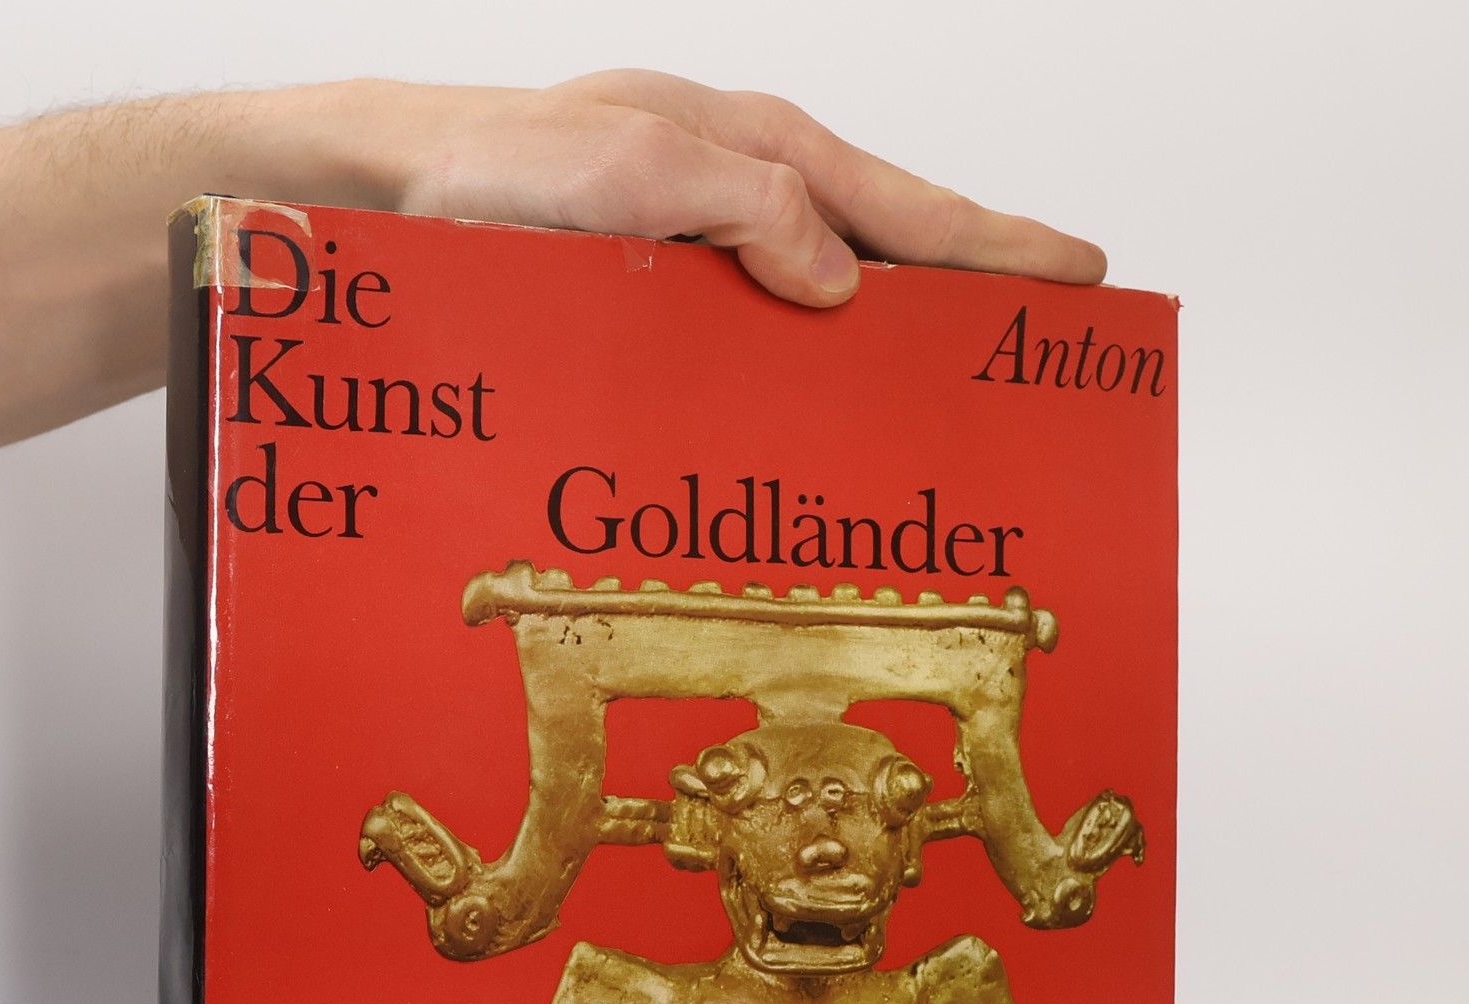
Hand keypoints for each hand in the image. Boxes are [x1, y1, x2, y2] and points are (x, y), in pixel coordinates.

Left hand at [277, 70, 1105, 307]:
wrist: (388, 196)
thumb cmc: (491, 169)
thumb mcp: (626, 171)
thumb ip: (743, 205)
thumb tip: (843, 278)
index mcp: (755, 149)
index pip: (907, 205)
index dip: (997, 248)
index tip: (1080, 281)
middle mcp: (739, 189)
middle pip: (889, 240)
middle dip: (975, 284)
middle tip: (1050, 333)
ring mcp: (703, 237)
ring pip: (834, 284)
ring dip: (900, 326)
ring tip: (961, 377)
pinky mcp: (662, 286)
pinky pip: (767, 318)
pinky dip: (817, 350)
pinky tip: (827, 390)